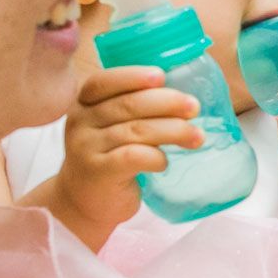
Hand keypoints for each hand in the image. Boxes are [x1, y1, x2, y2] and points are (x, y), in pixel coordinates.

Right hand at [51, 66, 202, 234]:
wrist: (83, 202)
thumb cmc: (108, 157)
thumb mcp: (111, 127)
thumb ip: (132, 108)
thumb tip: (183, 95)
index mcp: (84, 104)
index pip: (103, 82)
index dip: (132, 76)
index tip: (161, 75)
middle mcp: (80, 122)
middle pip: (128, 105)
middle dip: (167, 103)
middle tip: (194, 107)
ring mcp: (86, 148)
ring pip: (136, 131)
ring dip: (173, 131)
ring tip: (197, 136)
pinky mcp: (99, 173)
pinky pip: (133, 157)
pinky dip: (155, 157)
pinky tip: (164, 161)